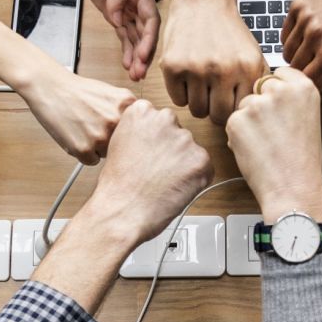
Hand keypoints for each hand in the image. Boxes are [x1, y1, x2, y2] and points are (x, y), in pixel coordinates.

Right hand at [19, 63, 135, 164]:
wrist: (51, 87)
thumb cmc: (80, 91)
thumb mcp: (114, 94)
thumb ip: (130, 113)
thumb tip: (144, 133)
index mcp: (128, 106)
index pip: (139, 133)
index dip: (127, 134)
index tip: (120, 132)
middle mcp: (116, 121)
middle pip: (124, 145)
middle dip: (113, 141)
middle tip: (96, 127)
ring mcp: (100, 137)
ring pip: (108, 155)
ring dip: (98, 148)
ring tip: (84, 129)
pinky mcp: (84, 149)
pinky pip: (91, 161)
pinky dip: (84, 153)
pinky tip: (76, 136)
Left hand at [73, 0, 158, 80]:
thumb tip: (118, 17)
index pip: (150, 18)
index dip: (149, 38)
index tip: (143, 55)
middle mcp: (137, 3)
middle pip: (146, 33)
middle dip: (144, 54)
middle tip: (140, 73)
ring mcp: (127, 10)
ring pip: (136, 38)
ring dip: (137, 57)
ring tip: (135, 76)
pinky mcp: (117, 15)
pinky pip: (125, 36)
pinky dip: (127, 51)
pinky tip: (128, 66)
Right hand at [91, 99, 214, 242]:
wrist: (123, 210)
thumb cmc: (117, 185)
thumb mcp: (119, 143)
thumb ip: (140, 132)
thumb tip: (157, 137)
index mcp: (142, 111)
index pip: (159, 120)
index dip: (155, 141)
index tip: (148, 154)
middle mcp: (165, 119)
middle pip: (177, 132)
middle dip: (171, 150)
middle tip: (157, 171)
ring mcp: (185, 139)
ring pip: (191, 151)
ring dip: (183, 165)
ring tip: (163, 183)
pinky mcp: (201, 159)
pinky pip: (204, 168)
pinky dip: (195, 180)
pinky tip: (174, 189)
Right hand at [161, 0, 266, 124]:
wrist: (203, 0)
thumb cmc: (228, 32)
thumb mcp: (253, 54)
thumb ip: (257, 84)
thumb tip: (256, 113)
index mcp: (247, 68)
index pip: (241, 111)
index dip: (234, 110)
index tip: (230, 102)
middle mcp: (223, 70)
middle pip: (218, 116)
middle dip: (216, 110)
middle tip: (214, 97)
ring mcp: (196, 69)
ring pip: (197, 111)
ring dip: (199, 102)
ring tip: (201, 86)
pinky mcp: (173, 67)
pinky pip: (178, 100)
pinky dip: (182, 93)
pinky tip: (187, 78)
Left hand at [225, 67, 321, 222]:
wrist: (293, 188)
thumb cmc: (301, 161)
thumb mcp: (307, 118)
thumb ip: (290, 99)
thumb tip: (268, 90)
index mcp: (303, 87)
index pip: (279, 74)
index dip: (276, 94)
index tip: (281, 109)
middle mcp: (280, 90)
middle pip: (259, 88)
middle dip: (261, 106)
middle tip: (274, 133)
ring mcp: (257, 104)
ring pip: (244, 105)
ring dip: (248, 122)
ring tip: (267, 145)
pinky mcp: (237, 120)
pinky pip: (232, 122)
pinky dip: (238, 136)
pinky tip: (255, 151)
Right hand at [281, 0, 321, 95]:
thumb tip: (316, 97)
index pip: (306, 83)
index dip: (317, 83)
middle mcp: (314, 33)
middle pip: (294, 69)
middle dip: (308, 69)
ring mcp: (305, 17)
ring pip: (287, 52)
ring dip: (300, 55)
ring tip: (319, 47)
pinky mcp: (299, 5)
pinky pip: (285, 34)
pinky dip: (295, 38)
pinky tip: (313, 34)